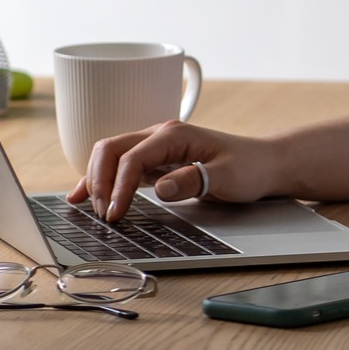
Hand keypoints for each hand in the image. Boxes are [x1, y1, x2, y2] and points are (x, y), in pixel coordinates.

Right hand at [65, 120, 276, 222]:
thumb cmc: (250, 168)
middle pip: (112, 149)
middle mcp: (161, 135)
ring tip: (89, 209)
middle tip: (103, 215)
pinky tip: (82, 195)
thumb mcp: (227, 177)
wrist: (266, 163)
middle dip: (100, 181)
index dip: (119, 187)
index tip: (115, 214)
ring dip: (96, 179)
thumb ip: (194, 180)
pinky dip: (100, 179)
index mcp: (175, 135)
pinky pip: (120, 166)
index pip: (133, 157)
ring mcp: (157, 146)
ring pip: (111, 155)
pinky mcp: (157, 161)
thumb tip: (160, 187)